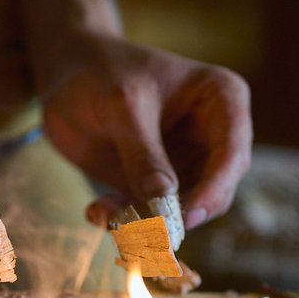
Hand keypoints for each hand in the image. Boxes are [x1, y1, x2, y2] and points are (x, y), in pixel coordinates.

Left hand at [37, 33, 251, 229]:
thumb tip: (163, 200)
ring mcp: (184, 162)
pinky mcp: (154, 182)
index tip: (185, 215)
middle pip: (215, 190)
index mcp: (222, 101)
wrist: (66, 69)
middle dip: (180, 213)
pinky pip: (149, 214)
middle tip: (145, 229)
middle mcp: (212, 136)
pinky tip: (96, 212)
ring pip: (181, 210)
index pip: (232, 154)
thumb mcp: (123, 104)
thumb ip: (143, 151)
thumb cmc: (102, 69)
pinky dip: (124, 220)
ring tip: (106, 213)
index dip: (214, 189)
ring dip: (146, 222)